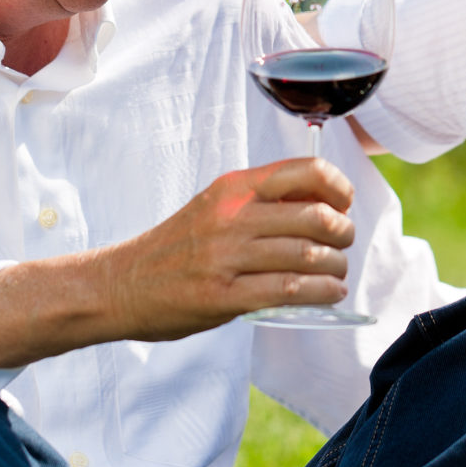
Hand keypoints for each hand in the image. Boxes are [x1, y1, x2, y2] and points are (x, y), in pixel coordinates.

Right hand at [103, 158, 356, 340]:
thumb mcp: (213, 207)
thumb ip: (259, 203)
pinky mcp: (222, 296)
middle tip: (344, 244)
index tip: (344, 204)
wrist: (121, 284)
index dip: (337, 187)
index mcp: (232, 188)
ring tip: (338, 274)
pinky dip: (321, 293)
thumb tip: (319, 206)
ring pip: (307, 255)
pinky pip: (288, 290)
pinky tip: (330, 294)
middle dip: (343, 232)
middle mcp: (231, 216)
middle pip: (315, 216)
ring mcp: (225, 257)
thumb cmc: (174, 248)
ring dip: (336, 267)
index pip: (304, 171)